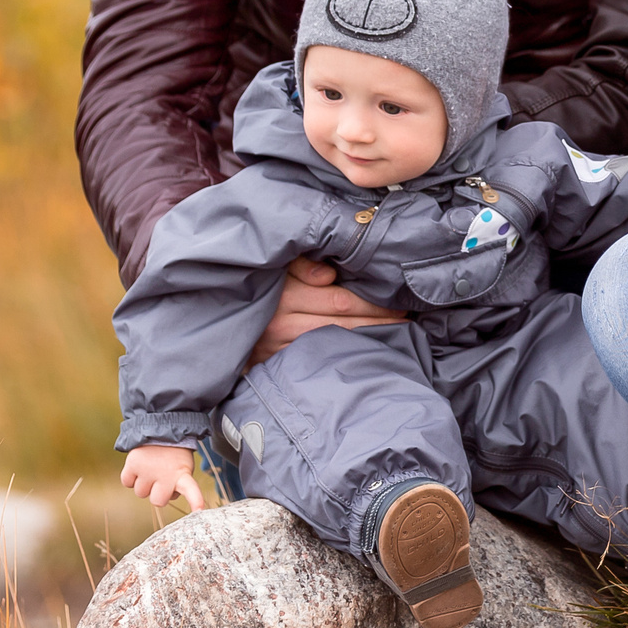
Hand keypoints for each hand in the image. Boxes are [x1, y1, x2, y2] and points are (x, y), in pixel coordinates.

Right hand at [120, 444, 206, 511]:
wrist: (159, 429)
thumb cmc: (173, 454)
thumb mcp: (182, 467)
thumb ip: (175, 485)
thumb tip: (159, 498)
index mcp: (182, 474)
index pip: (191, 489)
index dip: (195, 500)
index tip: (199, 510)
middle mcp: (164, 474)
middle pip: (158, 501)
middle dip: (158, 494)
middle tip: (162, 480)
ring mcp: (147, 470)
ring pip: (141, 493)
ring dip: (144, 484)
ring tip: (150, 469)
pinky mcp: (132, 464)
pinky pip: (127, 482)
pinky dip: (130, 478)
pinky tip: (138, 467)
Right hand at [246, 257, 406, 365]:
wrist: (220, 311)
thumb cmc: (258, 281)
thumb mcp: (277, 264)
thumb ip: (302, 265)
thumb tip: (328, 276)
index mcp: (286, 295)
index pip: (341, 302)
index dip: (374, 304)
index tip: (399, 302)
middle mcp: (283, 324)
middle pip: (344, 326)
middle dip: (379, 324)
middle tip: (407, 321)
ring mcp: (279, 348)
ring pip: (334, 347)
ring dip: (365, 343)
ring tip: (395, 338)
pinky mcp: (276, 364)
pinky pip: (317, 362)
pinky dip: (342, 358)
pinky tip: (363, 355)